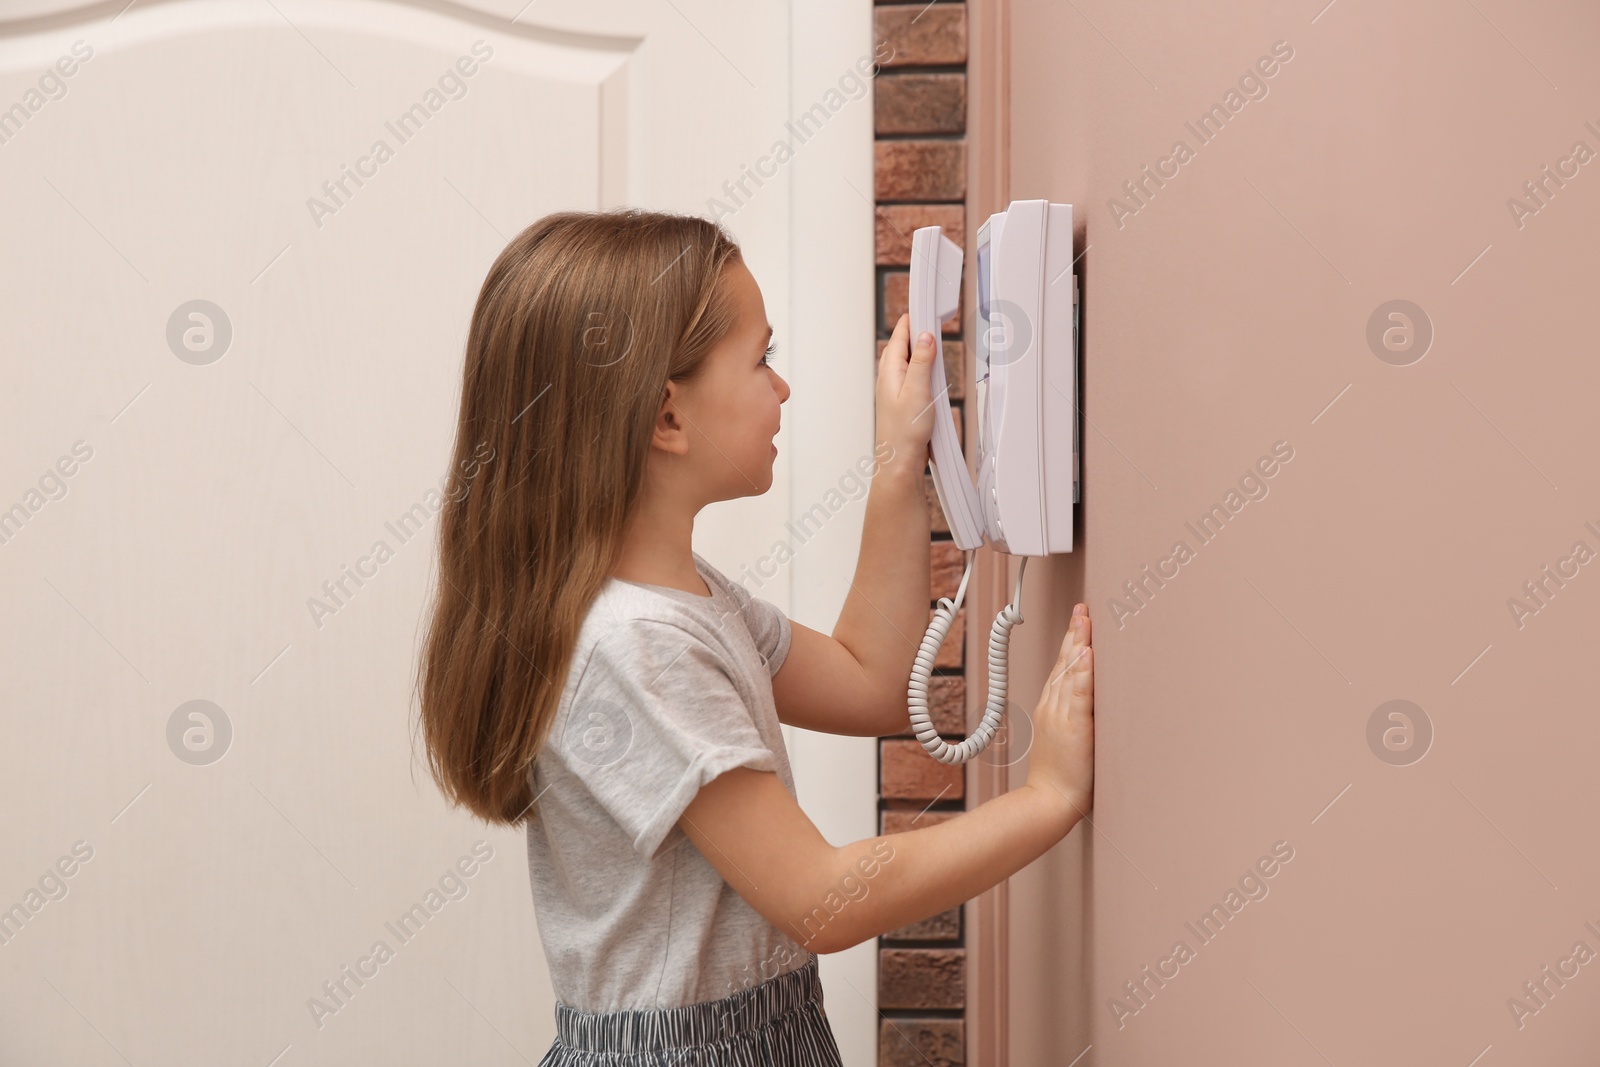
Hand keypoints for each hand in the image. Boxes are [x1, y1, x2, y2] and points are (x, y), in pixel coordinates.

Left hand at [875, 312, 937, 468]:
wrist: (899, 462)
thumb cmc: (903, 433)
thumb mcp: (917, 390)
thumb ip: (922, 362)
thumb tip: (925, 336)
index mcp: (890, 370)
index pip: (900, 334)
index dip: (913, 317)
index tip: (924, 302)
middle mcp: (890, 377)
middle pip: (904, 344)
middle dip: (918, 330)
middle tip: (933, 315)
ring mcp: (896, 389)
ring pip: (909, 360)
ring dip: (921, 349)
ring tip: (934, 336)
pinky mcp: (904, 401)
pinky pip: (914, 376)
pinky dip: (924, 368)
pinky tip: (933, 372)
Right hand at [1025, 603, 1094, 820]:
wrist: (1048, 801)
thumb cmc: (1058, 777)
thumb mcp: (1061, 739)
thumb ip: (1069, 716)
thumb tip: (1083, 700)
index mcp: (1050, 708)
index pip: (1061, 668)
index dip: (1070, 642)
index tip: (1078, 619)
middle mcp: (1053, 707)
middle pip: (1064, 663)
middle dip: (1074, 633)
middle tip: (1082, 608)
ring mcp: (1061, 715)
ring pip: (1070, 673)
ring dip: (1078, 644)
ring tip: (1085, 620)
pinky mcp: (1074, 728)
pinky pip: (1079, 696)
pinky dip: (1082, 674)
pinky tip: (1087, 655)